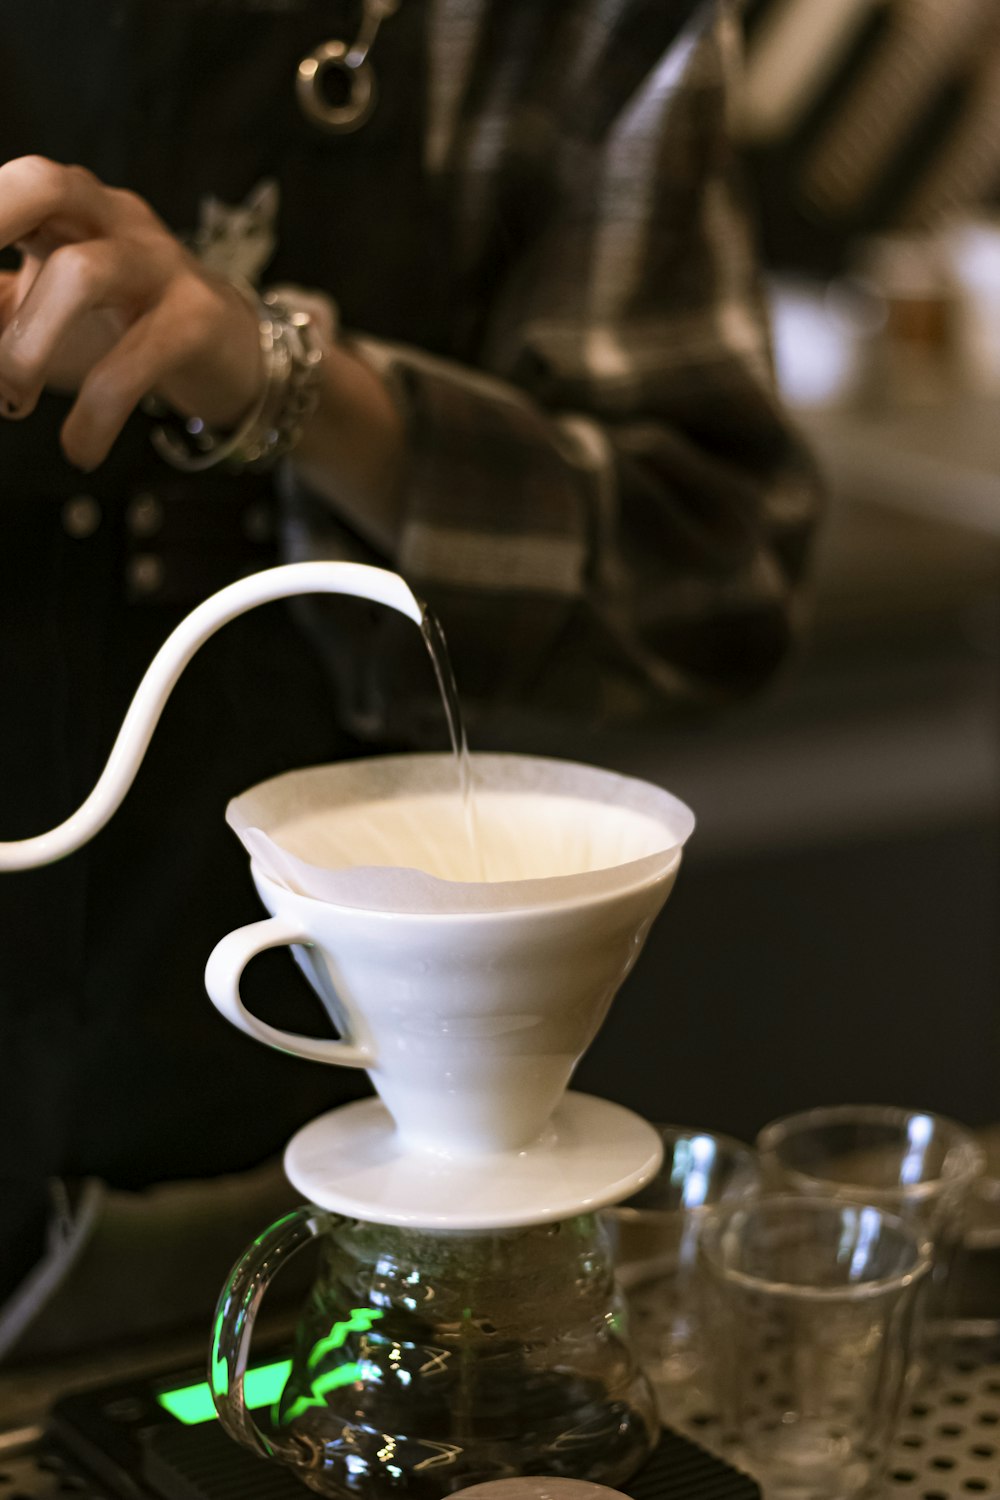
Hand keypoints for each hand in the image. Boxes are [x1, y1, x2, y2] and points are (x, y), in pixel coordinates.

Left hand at [0, 156, 262, 469]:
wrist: (231, 353)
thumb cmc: (122, 326)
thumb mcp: (44, 312)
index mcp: (63, 207)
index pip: (6, 190)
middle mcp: (110, 219)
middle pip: (44, 184)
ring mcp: (158, 264)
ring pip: (83, 273)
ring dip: (29, 344)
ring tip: (14, 400)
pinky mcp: (196, 319)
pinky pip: (137, 360)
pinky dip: (97, 413)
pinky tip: (79, 448)